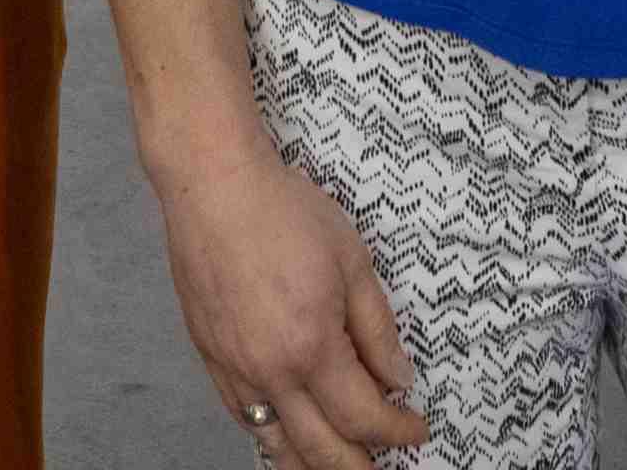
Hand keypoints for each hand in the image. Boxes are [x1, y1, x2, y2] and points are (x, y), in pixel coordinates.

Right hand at [153, 137, 429, 465]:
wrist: (213, 185)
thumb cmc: (281, 211)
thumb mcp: (353, 262)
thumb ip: (378, 329)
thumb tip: (397, 378)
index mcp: (311, 347)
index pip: (364, 418)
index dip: (398, 431)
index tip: (416, 427)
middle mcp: (269, 370)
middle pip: (321, 451)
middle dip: (360, 467)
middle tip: (384, 464)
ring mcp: (234, 369)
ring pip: (276, 446)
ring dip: (313, 464)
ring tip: (340, 462)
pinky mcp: (210, 358)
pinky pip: (244, 418)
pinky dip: (272, 436)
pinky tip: (289, 433)